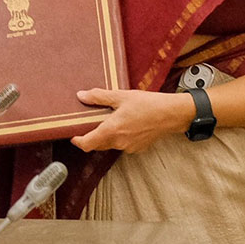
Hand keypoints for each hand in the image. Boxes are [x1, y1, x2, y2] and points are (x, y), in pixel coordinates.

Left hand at [71, 88, 194, 153]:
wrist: (171, 114)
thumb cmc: (147, 104)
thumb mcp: (120, 96)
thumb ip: (99, 97)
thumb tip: (81, 95)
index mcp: (112, 130)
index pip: (87, 144)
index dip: (78, 142)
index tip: (73, 136)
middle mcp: (119, 142)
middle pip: (97, 145)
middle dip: (91, 137)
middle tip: (89, 124)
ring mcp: (129, 147)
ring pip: (110, 145)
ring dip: (105, 136)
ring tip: (107, 120)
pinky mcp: (138, 148)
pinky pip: (122, 144)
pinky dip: (118, 137)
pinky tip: (123, 125)